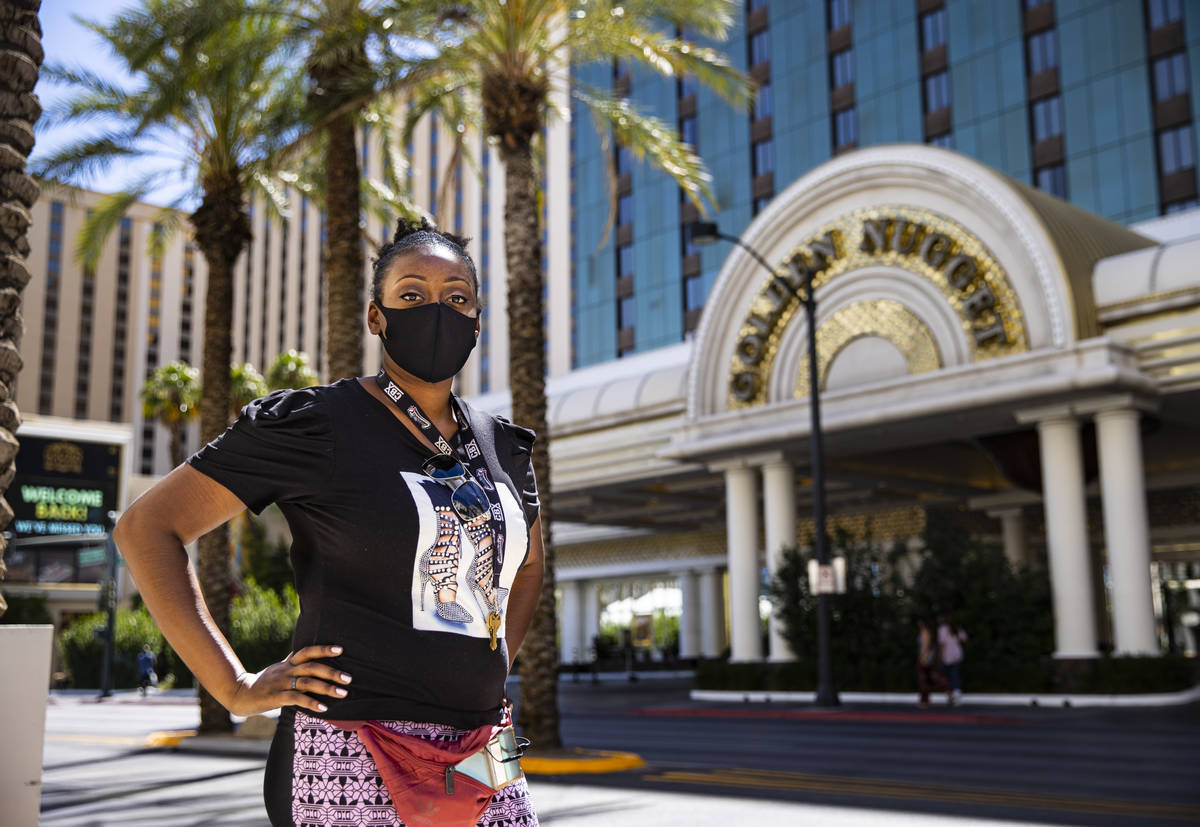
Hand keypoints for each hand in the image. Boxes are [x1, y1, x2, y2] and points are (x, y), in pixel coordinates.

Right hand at [225, 645, 351, 715]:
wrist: (241, 694)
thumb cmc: (265, 681)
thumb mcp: (280, 668)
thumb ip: (294, 661)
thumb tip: (308, 652)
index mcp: (289, 663)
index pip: (308, 651)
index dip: (323, 649)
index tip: (340, 649)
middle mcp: (286, 671)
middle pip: (312, 667)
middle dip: (332, 672)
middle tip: (349, 678)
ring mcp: (281, 684)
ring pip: (307, 683)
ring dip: (327, 688)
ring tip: (342, 693)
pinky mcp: (276, 697)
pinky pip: (296, 699)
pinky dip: (311, 703)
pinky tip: (324, 708)